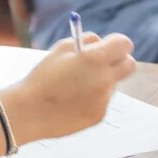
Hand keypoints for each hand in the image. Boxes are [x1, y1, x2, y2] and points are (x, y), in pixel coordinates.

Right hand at [0, 33, 135, 144]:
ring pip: (113, 84)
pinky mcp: (99, 115)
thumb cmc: (42, 77)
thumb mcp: (60, 49)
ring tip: (75, 86)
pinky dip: (92, 98)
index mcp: (95, 59)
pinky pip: (102, 101)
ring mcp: (103, 100)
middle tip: (105, 62)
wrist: (28, 112)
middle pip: (129, 65)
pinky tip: (72, 101)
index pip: (124, 44)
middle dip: (119, 60)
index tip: (110, 45)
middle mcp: (104, 79)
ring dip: (102, 81)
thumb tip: (101, 42)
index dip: (117, 43)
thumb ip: (85, 42)